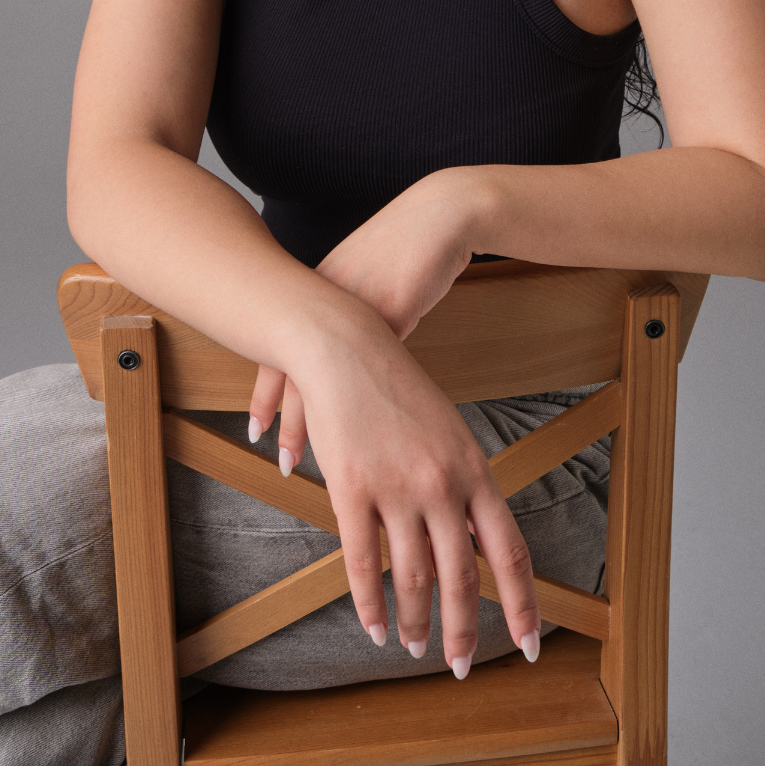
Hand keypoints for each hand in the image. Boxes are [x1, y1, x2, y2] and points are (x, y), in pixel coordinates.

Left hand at [250, 167, 479, 464]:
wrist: (441, 219)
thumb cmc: (407, 250)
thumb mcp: (366, 285)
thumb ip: (347, 318)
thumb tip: (338, 358)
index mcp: (316, 292)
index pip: (278, 351)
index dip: (266, 393)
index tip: (254, 427)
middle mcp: (326, 300)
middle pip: (291, 368)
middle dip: (283, 418)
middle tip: (274, 455)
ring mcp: (357, 308)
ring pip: (324, 374)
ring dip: (313, 423)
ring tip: (306, 457)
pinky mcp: (391, 312)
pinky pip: (370, 370)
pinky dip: (359, 406)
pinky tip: (362, 433)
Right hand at [251, 301, 538, 675]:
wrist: (347, 347)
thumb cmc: (397, 388)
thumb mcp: (448, 433)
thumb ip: (465, 486)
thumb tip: (477, 542)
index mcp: (474, 470)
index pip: (509, 551)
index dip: (520, 604)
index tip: (527, 646)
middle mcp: (443, 484)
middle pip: (462, 578)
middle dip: (464, 631)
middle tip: (460, 667)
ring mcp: (397, 488)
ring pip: (414, 578)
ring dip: (417, 622)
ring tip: (416, 647)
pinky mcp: (352, 489)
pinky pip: (365, 563)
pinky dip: (372, 604)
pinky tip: (377, 626)